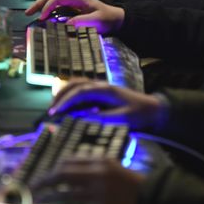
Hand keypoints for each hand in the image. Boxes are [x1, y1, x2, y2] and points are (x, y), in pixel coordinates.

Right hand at [25, 0, 124, 33]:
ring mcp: (74, 0)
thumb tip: (66, 23)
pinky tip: (44, 14)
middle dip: (39, 4)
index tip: (42, 18)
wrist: (117, 17)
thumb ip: (82, 21)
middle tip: (27, 13)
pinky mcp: (74, 6)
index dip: (47, 7)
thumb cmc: (108, 19)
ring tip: (32, 12)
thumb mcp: (97, 21)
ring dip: (42, 4)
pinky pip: (59, 5)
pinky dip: (49, 8)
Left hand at [33, 158, 144, 203]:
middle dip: (45, 181)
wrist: (152, 200)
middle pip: (63, 175)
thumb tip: (72, 170)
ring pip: (66, 195)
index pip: (69, 161)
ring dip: (49, 199)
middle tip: (33, 186)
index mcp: (100, 162)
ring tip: (37, 202)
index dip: (54, 168)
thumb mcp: (114, 169)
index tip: (46, 175)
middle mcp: (96, 175)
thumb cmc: (133, 185)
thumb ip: (95, 168)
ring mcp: (98, 193)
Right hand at [49, 78, 165, 129]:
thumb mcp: (122, 119)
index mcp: (105, 90)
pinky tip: (66, 107)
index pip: (80, 92)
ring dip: (64, 93)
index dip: (66, 101)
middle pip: (74, 84)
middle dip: (60, 96)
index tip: (55, 112)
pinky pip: (81, 89)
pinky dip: (70, 95)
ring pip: (76, 84)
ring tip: (55, 108)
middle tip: (50, 111)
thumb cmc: (139, 114)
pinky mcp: (100, 92)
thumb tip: (81, 119)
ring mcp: (100, 87)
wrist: (153, 109)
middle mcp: (101, 85)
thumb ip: (102, 119)